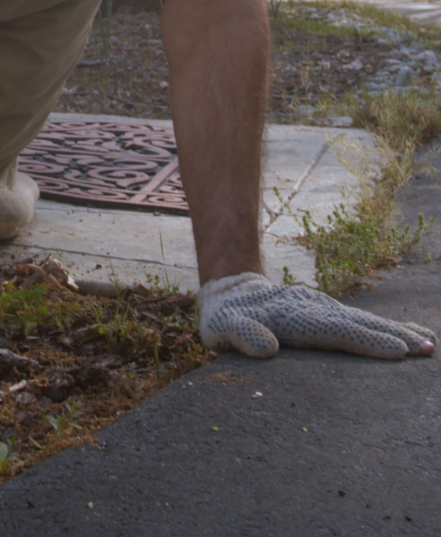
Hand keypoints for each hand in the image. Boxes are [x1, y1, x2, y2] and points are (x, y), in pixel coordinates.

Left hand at [198, 272, 436, 359]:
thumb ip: (240, 335)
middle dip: (394, 336)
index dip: (364, 341)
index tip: (396, 351)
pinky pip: (364, 321)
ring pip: (366, 321)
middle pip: (359, 324)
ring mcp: (324, 308)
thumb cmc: (224, 318)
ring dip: (400, 332)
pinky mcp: (329, 312)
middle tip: (427, 350)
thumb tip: (267, 348)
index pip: (334, 331)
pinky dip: (391, 328)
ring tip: (431, 345)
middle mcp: (314, 309)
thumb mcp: (221, 328)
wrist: (228, 291)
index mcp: (291, 317)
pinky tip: (418, 335)